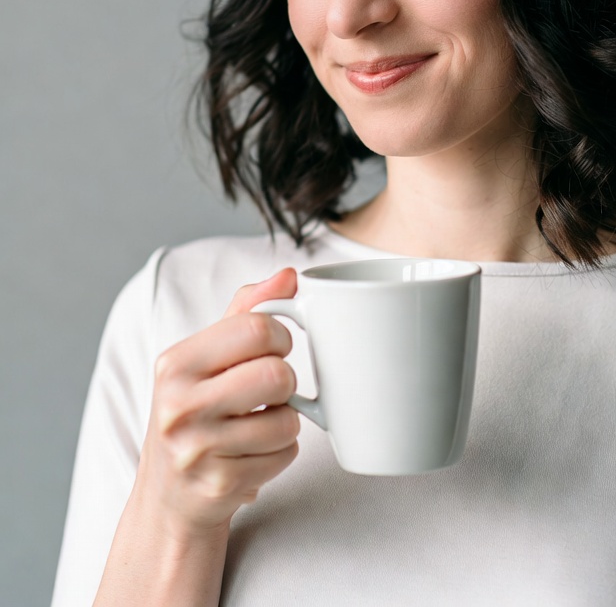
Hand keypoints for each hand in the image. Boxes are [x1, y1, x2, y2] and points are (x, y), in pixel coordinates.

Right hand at [134, 268, 300, 535]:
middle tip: (269, 390)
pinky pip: (285, 455)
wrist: (167, 498)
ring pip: (288, 419)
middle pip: (278, 375)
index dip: (280, 337)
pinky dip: (281, 453)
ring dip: (285, 421)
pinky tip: (254, 453)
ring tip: (259, 423)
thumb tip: (290, 275)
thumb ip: (247, 310)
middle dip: (286, 382)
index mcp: (175, 363)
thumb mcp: (206, 357)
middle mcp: (179, 406)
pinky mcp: (219, 486)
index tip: (273, 349)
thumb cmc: (194, 413)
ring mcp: (197, 450)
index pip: (257, 328)